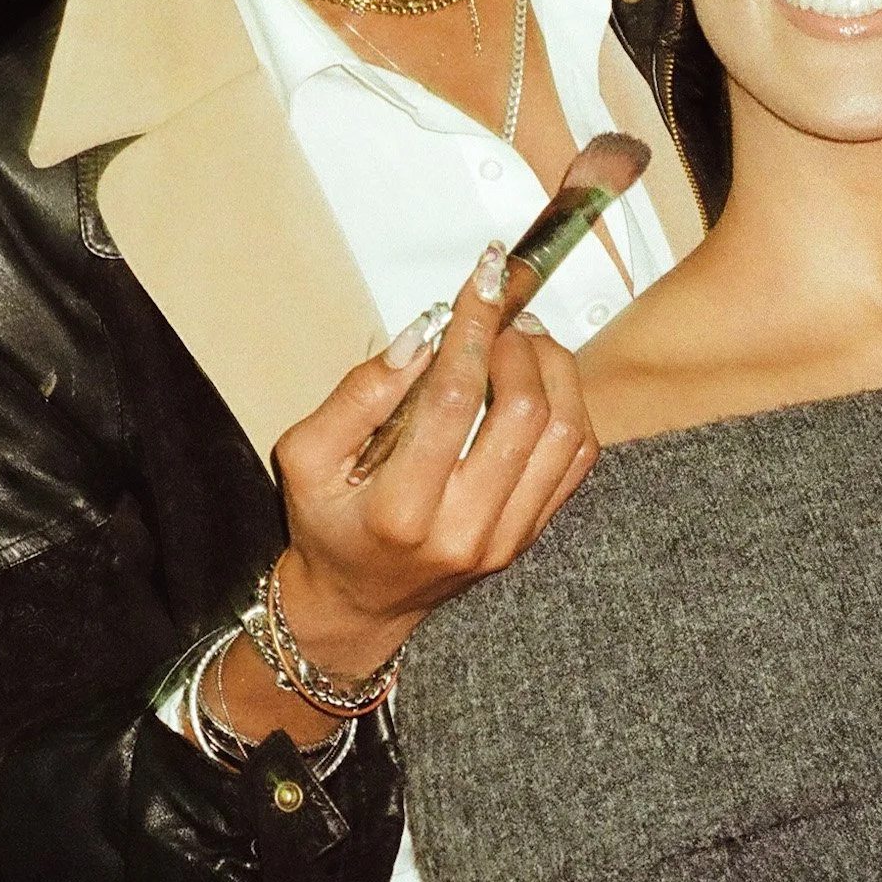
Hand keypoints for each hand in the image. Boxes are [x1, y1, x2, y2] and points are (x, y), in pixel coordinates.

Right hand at [272, 242, 597, 684]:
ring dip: (552, 369)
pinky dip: (568, 406)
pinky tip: (539, 381)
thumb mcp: (306, 455)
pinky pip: (575, 460)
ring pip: (564, 434)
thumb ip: (358, 393)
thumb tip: (422, 336)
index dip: (473, 329)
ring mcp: (506, 538)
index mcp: (401, 511)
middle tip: (497, 315)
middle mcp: (465, 530)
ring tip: (521, 339)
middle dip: (517, 345)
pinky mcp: (529, 535)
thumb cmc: (327, 524)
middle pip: (525, 414)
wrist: (358, 601)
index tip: (482, 281)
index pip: (455, 400)